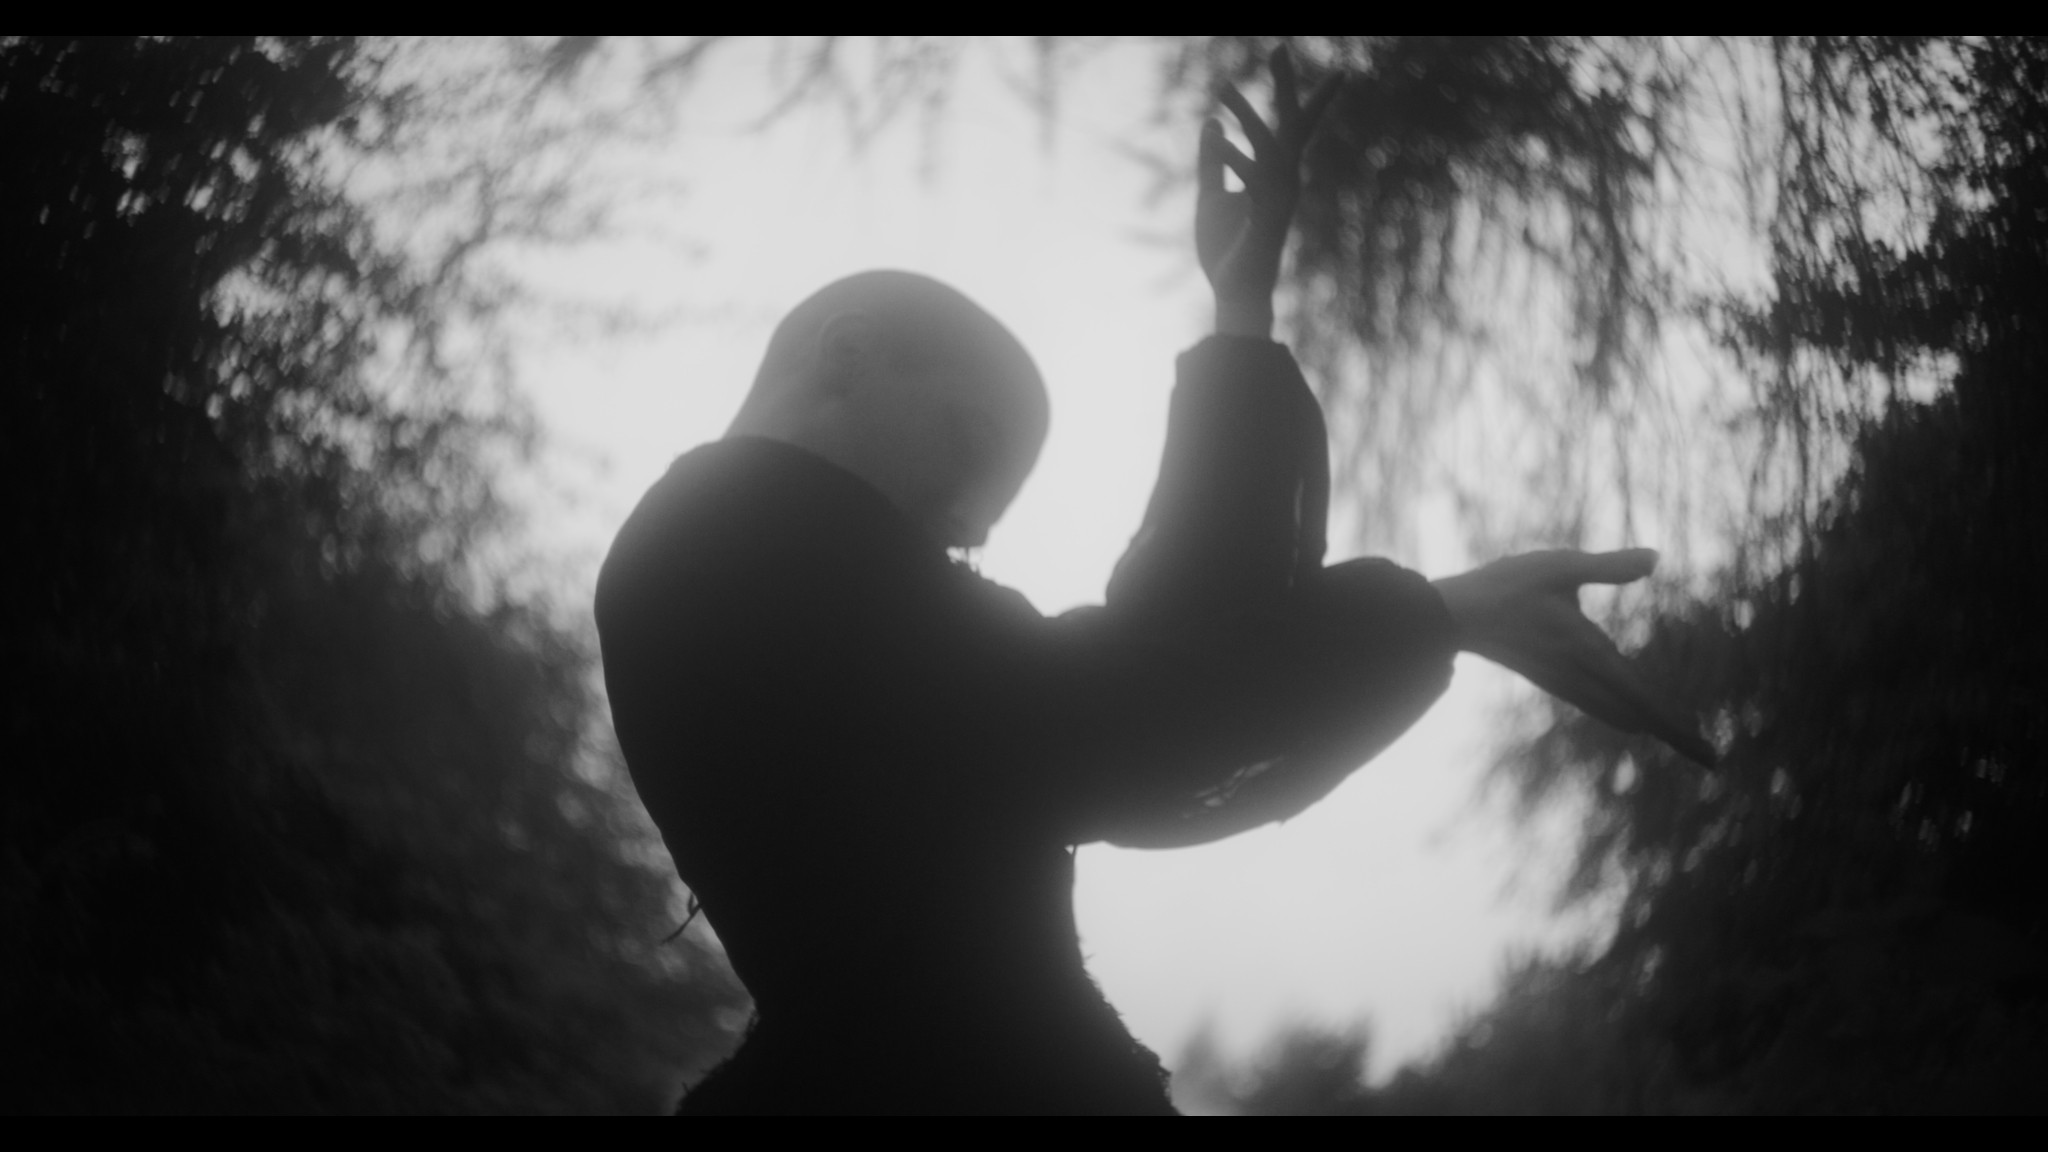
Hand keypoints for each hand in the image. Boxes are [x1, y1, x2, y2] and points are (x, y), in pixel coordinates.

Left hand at [1198, 47, 1339, 338]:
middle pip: (1292, 125)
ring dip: (1246, 116)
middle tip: (1280, 47)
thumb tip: (1211, 124)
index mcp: (1275, 174)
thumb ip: (1213, 161)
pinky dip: (1236, 159)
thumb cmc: (1228, 247)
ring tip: (1223, 88)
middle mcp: (1284, 181)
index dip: (1290, 90)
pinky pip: (1253, 182)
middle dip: (1288, 87)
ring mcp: (1279, 200)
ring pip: (1270, 147)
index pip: (1288, 125)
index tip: (1285, 51)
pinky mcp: (1265, 220)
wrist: (1233, 292)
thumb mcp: (1211, 195)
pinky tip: (1219, 137)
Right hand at [1433, 549, 1716, 766]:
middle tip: (1710, 756)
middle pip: (1637, 716)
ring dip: (1650, 723)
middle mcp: (1580, 676)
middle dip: (1674, 734)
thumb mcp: (1559, 567)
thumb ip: (1608, 566)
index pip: (1645, 701)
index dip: (1680, 729)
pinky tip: (1627, 713)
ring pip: (1617, 712)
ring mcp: (1563, 680)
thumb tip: (1655, 559)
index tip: (1710, 756)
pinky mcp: (1551, 676)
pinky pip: (1598, 704)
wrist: (1450, 618)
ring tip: (1677, 734)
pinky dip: (1624, 712)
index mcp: (1589, 655)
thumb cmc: (1504, 588)